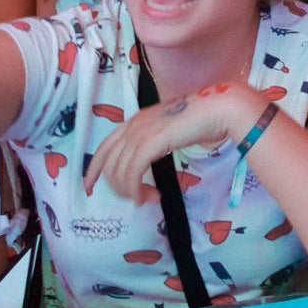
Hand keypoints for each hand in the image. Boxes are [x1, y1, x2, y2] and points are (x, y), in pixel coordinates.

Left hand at [83, 81, 259, 201]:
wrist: (218, 109)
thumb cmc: (203, 118)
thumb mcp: (171, 130)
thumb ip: (156, 141)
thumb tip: (151, 159)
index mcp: (136, 120)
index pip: (104, 147)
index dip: (94, 169)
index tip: (89, 187)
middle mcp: (134, 125)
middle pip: (109, 163)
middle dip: (118, 187)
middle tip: (138, 198)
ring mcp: (141, 133)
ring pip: (120, 171)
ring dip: (131, 192)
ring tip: (148, 199)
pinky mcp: (150, 143)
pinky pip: (133, 173)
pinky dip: (137, 190)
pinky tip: (148, 196)